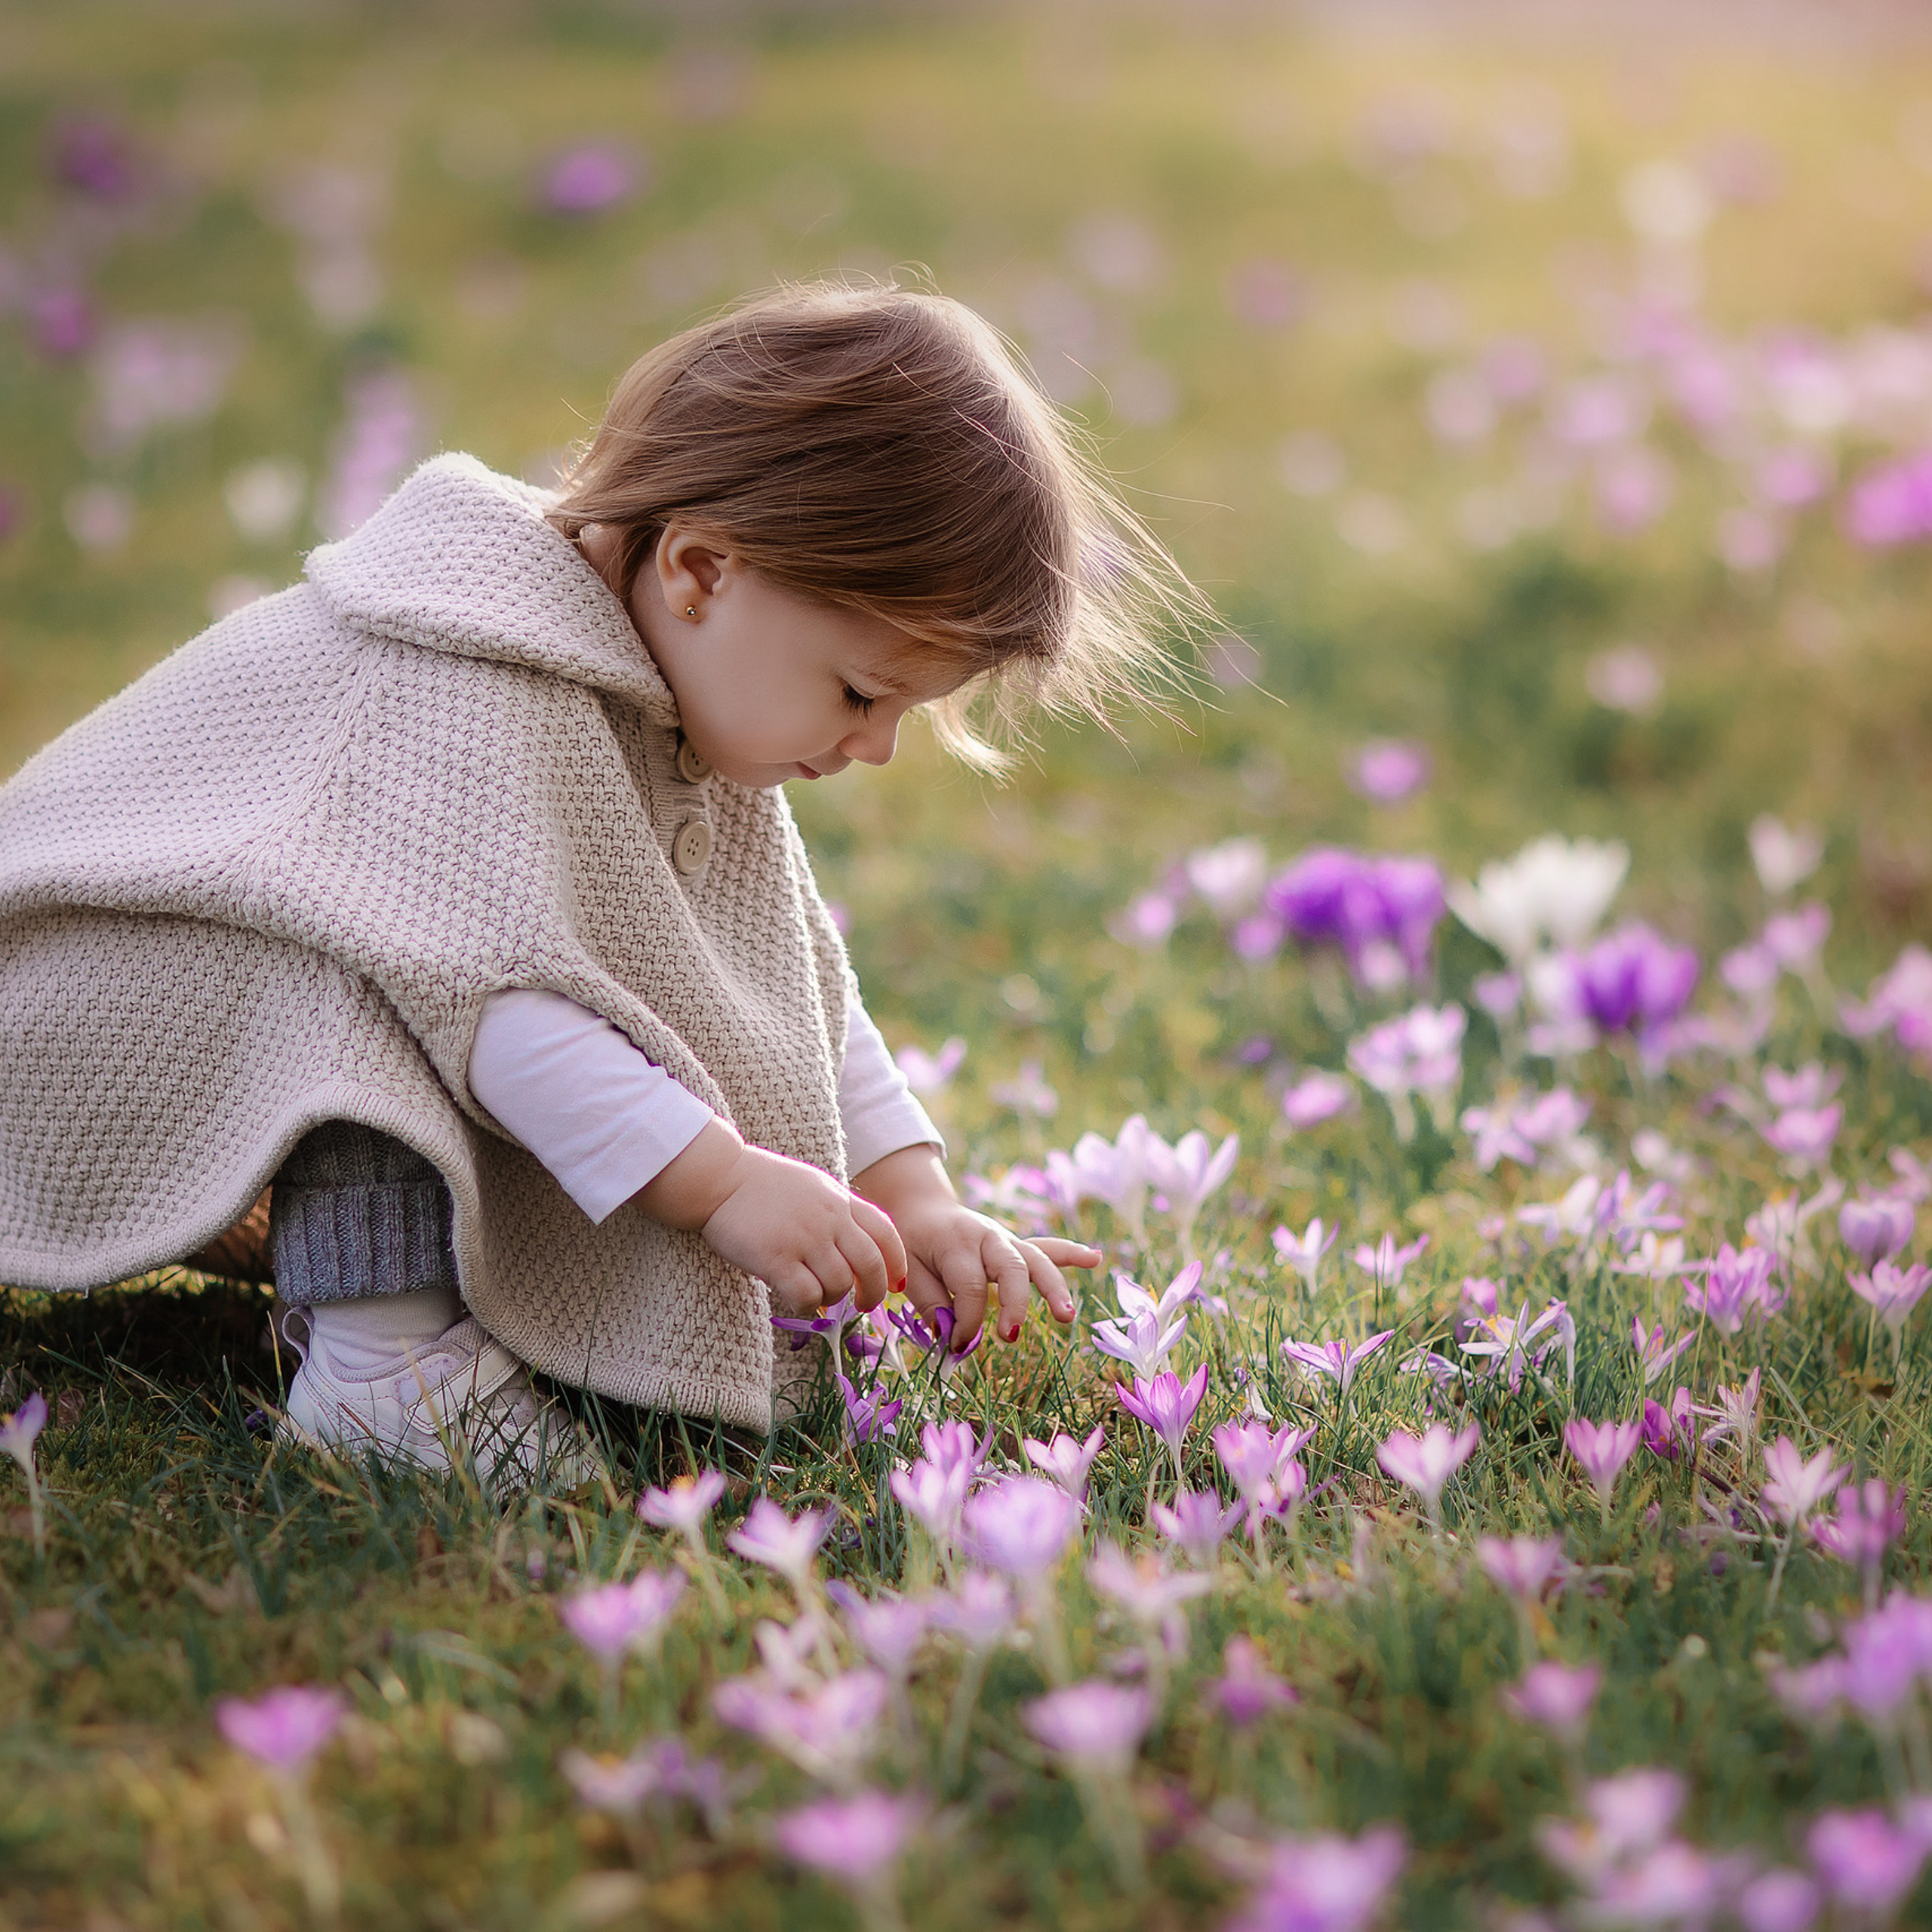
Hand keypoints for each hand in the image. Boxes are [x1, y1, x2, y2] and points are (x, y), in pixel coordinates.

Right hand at [633, 1119, 907, 1314]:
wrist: (720, 1178)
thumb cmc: (762, 1185)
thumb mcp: (813, 1187)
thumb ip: (838, 1212)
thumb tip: (858, 1249)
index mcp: (841, 1200)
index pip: (885, 1233)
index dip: (897, 1263)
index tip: (896, 1285)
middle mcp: (829, 1218)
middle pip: (871, 1264)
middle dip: (874, 1292)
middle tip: (864, 1305)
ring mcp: (804, 1238)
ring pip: (840, 1284)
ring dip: (834, 1298)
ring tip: (819, 1295)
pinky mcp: (776, 1258)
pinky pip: (806, 1295)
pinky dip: (807, 1305)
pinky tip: (797, 1298)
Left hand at [852, 1145, 1102, 1350]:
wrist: (921, 1209)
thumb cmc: (913, 1244)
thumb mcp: (909, 1270)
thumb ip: (930, 1301)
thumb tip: (950, 1335)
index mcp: (956, 1242)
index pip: (970, 1286)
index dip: (965, 1321)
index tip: (955, 1345)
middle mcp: (987, 1237)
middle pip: (1011, 1268)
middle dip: (1015, 1303)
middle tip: (1009, 1336)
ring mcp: (1006, 1239)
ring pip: (1037, 1259)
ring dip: (1054, 1287)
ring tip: (1067, 1315)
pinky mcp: (1018, 1246)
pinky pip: (1047, 1248)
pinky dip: (1070, 1253)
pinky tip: (1094, 1258)